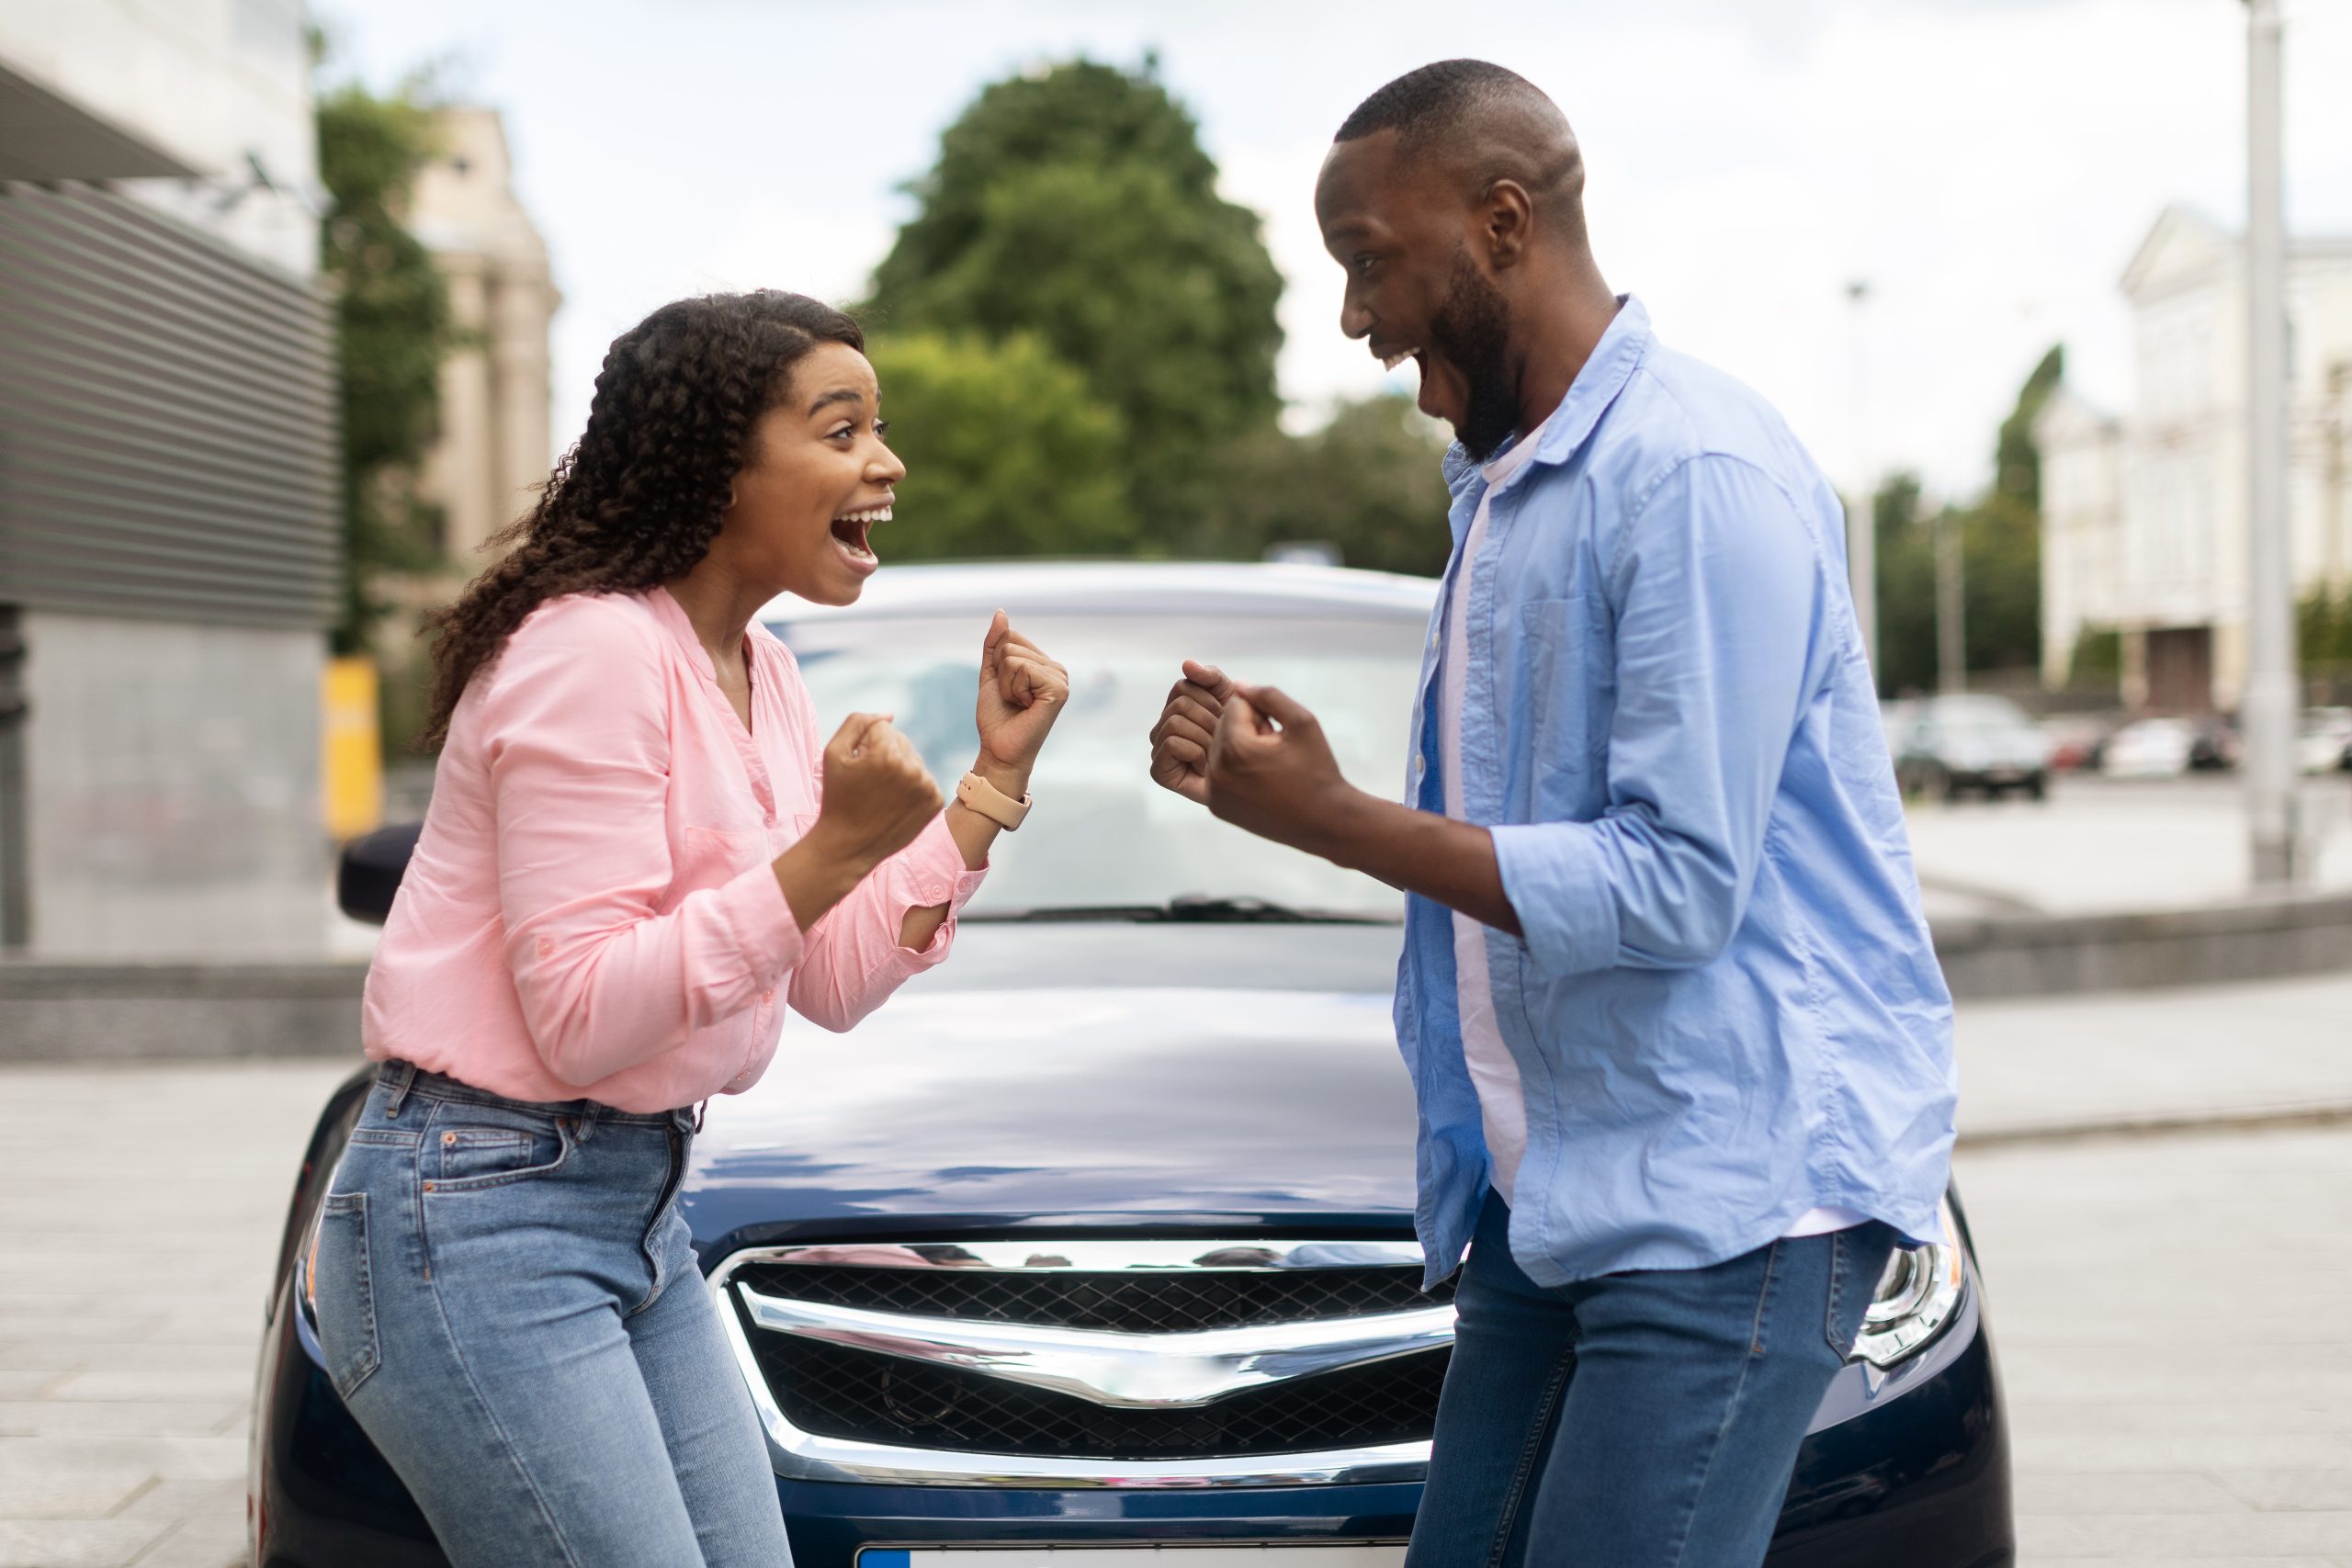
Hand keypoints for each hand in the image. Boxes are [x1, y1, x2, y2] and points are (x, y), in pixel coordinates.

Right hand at [810, 713, 943, 870]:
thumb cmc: (838, 797)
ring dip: (899, 769)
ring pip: (913, 759)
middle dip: (884, 754)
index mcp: (887, 755)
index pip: (882, 727)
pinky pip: (923, 778)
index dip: (865, 745)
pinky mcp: (935, 801)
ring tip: (881, 793)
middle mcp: (912, 769)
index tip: (858, 768)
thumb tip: (891, 714)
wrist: (849, 845)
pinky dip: (911, 786)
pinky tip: (895, 802)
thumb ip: (859, 722)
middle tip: (868, 783)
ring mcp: (927, 786)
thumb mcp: (834, 752)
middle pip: (901, 741)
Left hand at [974, 610, 1068, 787]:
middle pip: (1010, 646)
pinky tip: (1025, 707)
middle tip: (1013, 700)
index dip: (998, 664)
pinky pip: (1021, 669)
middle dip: (1001, 675)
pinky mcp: (1058, 689)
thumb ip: (995, 644)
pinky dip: (1013, 690)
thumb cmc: (997, 717)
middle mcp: (1056, 669)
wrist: (1000, 749)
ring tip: (1018, 704)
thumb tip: (1001, 612)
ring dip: (1006, 685)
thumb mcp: (991, 674)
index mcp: (1044, 664)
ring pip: (1013, 657)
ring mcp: (1060, 678)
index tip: (1008, 690)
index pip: (1011, 637)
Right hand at [1148, 660, 1236, 805]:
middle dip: (1210, 721)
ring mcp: (1158, 748)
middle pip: (1180, 704)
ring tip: (1216, 753)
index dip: (1211, 700)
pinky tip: (1205, 766)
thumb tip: (1186, 663)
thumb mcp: (1232, 699)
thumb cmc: (1246, 738)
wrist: (1255, 777)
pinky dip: (1195, 753)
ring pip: (1174, 722)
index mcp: (1178, 707)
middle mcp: (1163, 726)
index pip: (1184, 686)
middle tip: (1223, 740)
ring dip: (1205, 738)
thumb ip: (1211, 677)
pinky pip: (1171, 744)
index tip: (1226, 717)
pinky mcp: (1159, 771)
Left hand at [1203, 683, 1353, 851]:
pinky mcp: (1216, 807)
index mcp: (1236, 749)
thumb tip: (1236, 685)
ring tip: (1267, 765)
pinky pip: (1214, 772)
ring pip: (1216, 748)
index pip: (1234, 705)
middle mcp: (1217, 772)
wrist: (1324, 821)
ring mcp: (1214, 793)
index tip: (1279, 735)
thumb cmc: (1317, 770)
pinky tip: (1257, 780)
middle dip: (1247, 731)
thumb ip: (1268, 695)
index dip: (1262, 715)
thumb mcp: (1303, 721)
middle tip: (1275, 751)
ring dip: (1238, 749)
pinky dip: (1232, 769)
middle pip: (1221, 726)